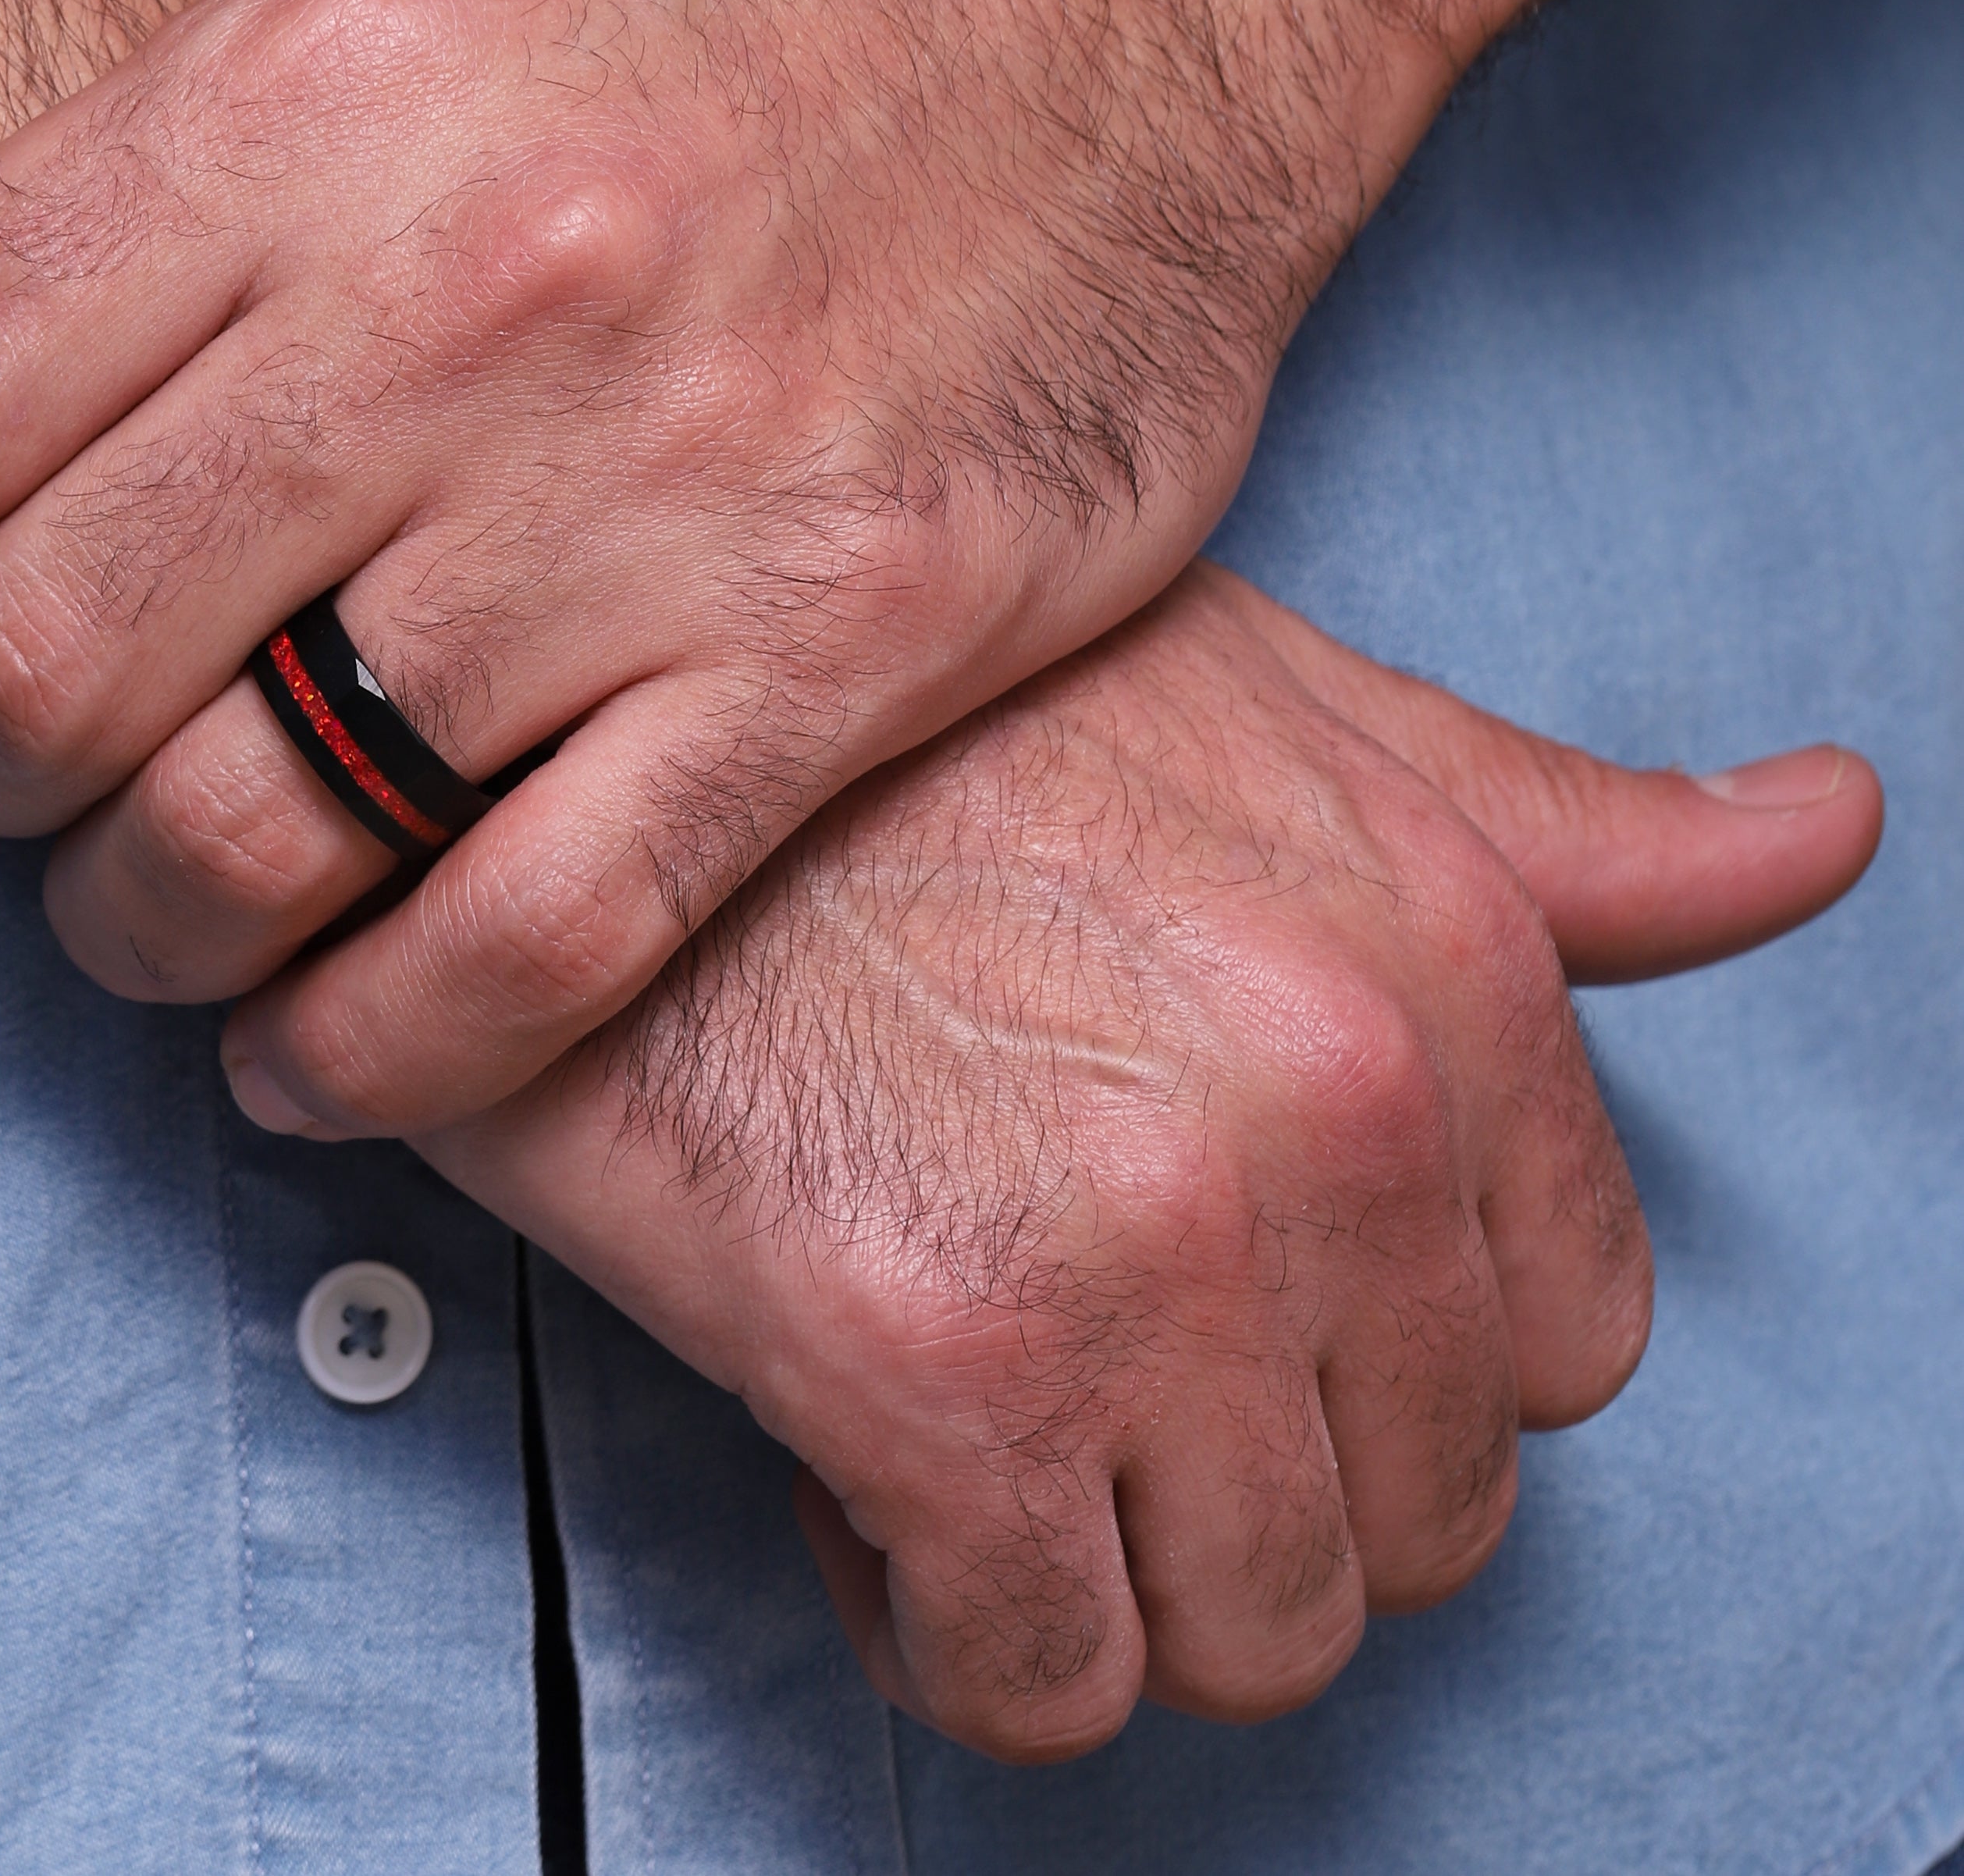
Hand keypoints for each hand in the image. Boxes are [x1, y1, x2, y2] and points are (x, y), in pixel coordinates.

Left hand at [0, 0, 1407, 1130]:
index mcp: (321, 83)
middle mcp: (478, 303)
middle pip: (58, 652)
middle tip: (3, 745)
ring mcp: (665, 505)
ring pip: (274, 828)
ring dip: (141, 913)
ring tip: (141, 889)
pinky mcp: (836, 649)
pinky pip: (544, 941)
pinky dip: (386, 1049)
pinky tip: (309, 1046)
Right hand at [423, 566, 1880, 1759]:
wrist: (568, 757)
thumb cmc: (899, 734)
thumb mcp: (1268, 710)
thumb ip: (1547, 826)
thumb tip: (1820, 830)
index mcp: (1440, 966)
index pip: (1561, 1344)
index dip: (1385, 1351)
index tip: (1228, 1301)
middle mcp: (1332, 1111)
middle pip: (1414, 1515)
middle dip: (1250, 1473)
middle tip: (1075, 1359)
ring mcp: (1147, 1250)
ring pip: (1250, 1629)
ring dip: (1108, 1566)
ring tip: (972, 1410)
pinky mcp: (939, 1373)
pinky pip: (1042, 1678)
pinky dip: (955, 1624)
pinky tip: (860, 1461)